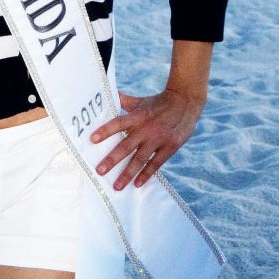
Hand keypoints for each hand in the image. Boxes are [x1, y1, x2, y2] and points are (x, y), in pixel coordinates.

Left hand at [90, 88, 204, 190]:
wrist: (185, 102)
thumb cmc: (157, 103)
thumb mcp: (139, 101)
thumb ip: (122, 100)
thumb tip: (104, 92)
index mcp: (138, 116)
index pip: (118, 123)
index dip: (106, 131)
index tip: (92, 140)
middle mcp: (147, 128)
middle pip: (127, 145)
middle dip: (113, 159)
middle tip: (100, 171)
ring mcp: (159, 139)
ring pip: (140, 159)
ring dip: (128, 173)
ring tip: (117, 186)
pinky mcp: (170, 147)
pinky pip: (156, 163)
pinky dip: (146, 174)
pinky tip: (137, 184)